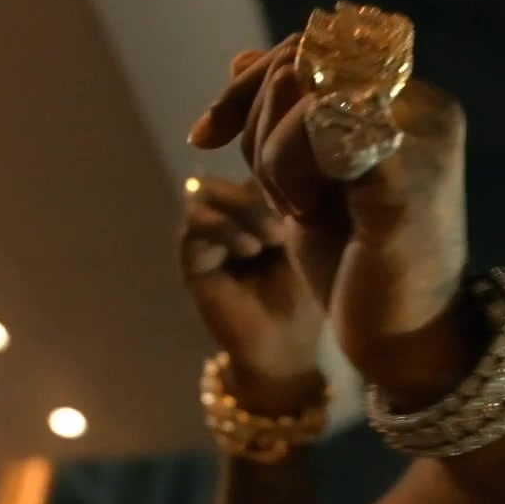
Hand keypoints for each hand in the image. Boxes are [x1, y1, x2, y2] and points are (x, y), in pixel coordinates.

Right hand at [179, 175, 325, 414]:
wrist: (284, 347)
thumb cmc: (307, 295)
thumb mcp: (313, 238)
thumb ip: (299, 195)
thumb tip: (299, 156)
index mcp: (261, 199)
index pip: (258, 156)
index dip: (279, 164)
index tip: (307, 190)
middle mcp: (230, 209)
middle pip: (226, 169)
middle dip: (262, 187)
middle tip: (289, 219)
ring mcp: (207, 231)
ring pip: (207, 189)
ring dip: (240, 208)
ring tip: (270, 239)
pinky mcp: (191, 256)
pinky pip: (192, 223)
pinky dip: (221, 229)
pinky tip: (249, 250)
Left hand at [189, 39, 483, 409]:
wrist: (404, 341)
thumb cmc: (359, 267)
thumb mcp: (307, 182)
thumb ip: (285, 121)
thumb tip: (241, 59)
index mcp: (408, 102)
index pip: (312, 49)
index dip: (248, 83)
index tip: (204, 134)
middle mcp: (425, 106)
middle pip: (302, 59)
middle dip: (250, 117)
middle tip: (260, 186)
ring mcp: (422, 136)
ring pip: (304, 90)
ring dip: (269, 151)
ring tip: (290, 206)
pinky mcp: (407, 173)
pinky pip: (317, 127)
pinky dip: (285, 167)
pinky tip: (300, 213)